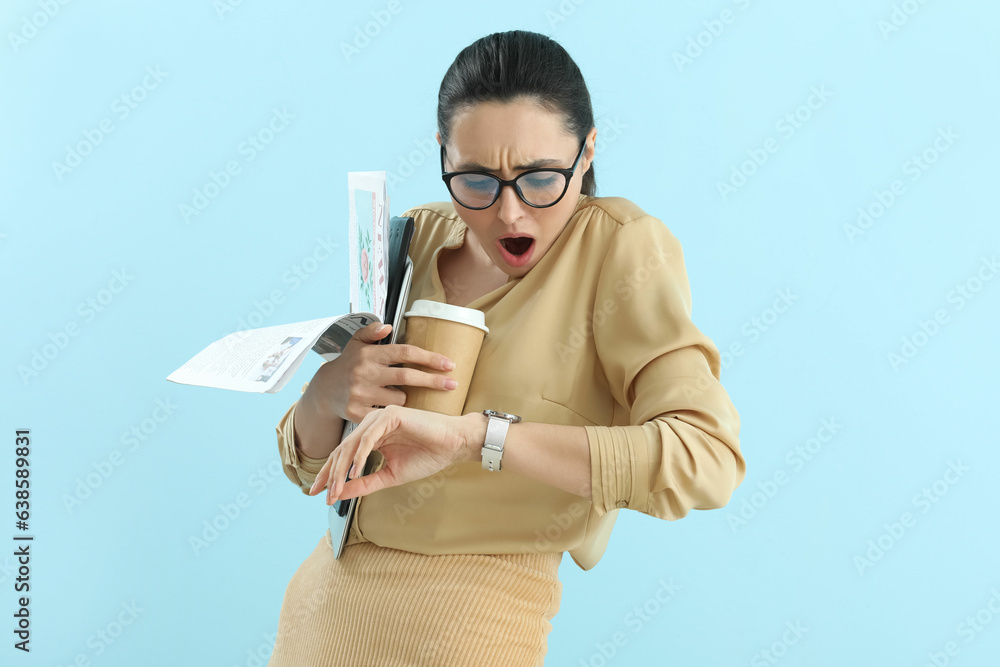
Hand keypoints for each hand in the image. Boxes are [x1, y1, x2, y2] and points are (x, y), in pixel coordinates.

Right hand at [304, 321, 458, 423]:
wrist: (324, 391)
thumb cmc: (349, 364)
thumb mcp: (356, 343)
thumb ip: (372, 331)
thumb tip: (388, 326)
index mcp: (369, 354)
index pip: (405, 352)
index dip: (430, 358)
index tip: (449, 364)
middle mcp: (365, 372)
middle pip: (408, 376)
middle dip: (433, 380)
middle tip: (453, 384)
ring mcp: (361, 394)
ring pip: (400, 399)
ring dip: (408, 398)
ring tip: (401, 394)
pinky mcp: (357, 413)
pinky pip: (387, 414)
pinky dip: (394, 412)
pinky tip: (392, 410)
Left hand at [307, 406, 485, 503]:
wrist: (453, 446)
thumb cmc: (427, 457)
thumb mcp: (390, 476)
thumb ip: (365, 483)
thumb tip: (339, 494)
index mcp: (372, 437)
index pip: (344, 455)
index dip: (330, 475)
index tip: (318, 494)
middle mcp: (372, 425)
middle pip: (342, 449)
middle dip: (330, 474)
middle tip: (323, 494)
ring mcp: (380, 418)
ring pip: (352, 443)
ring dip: (342, 468)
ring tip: (337, 488)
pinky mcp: (391, 415)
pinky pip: (369, 437)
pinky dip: (360, 455)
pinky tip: (356, 471)